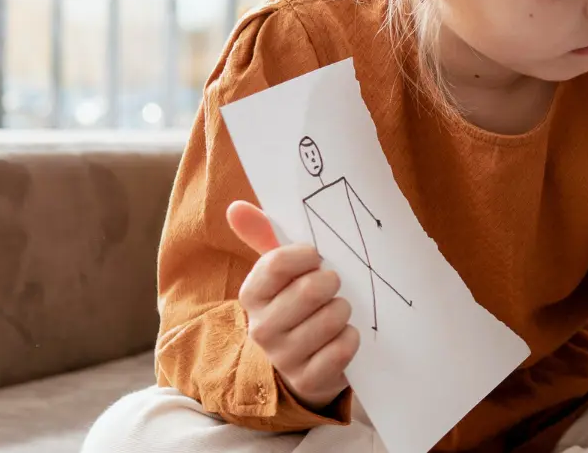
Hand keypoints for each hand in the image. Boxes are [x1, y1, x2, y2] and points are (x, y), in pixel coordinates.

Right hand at [229, 200, 358, 410]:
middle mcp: (261, 328)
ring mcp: (284, 357)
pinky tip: (343, 337)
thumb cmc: (294, 306)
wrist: (303, 364)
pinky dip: (351, 338)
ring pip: (331, 318)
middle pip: (309, 290)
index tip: (317, 257)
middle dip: (331, 282)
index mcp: (252, 296)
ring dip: (343, 310)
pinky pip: (342, 349)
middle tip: (333, 284)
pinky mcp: (308, 381)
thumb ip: (263, 237)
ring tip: (337, 311)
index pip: (277, 264)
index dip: (307, 256)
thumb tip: (236, 206)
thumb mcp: (280, 273)